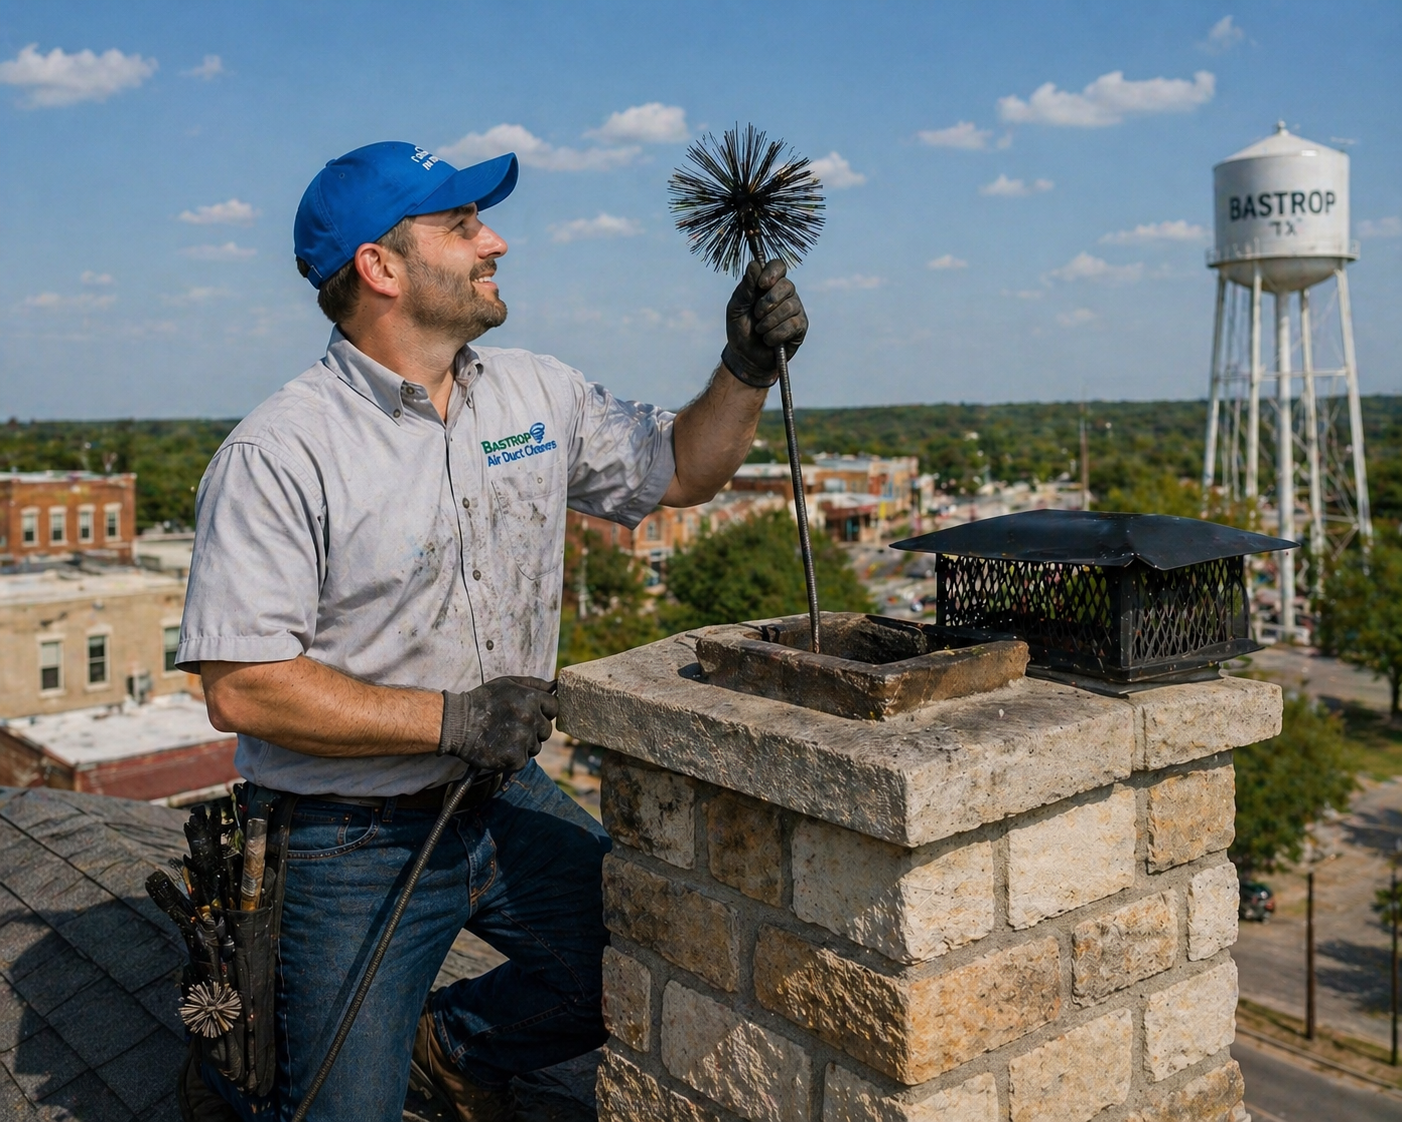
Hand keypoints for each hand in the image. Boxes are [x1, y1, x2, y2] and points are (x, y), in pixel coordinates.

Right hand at [437, 676, 557, 772]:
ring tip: (504, 736)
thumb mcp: (507, 683)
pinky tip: (500, 747)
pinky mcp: (514, 758)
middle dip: (535, 729)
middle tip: (514, 726)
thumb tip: (554, 686)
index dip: (544, 711)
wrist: (456, 723)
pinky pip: (524, 759)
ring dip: (524, 744)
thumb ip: (534, 684)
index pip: (554, 707)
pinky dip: (514, 757)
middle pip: (547, 729)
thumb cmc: (482, 701)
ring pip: (536, 746)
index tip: (530, 713)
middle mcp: (530, 719)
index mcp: (530, 699)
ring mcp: (523, 740)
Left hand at [722, 259, 807, 387]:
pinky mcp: (801, 326)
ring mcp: (795, 309)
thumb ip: (745, 288)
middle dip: (768, 302)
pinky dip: (776, 334)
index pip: (778, 266)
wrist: (746, 357)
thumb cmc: (740, 329)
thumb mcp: (736, 308)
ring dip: (769, 321)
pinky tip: (769, 340)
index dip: (772, 273)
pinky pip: (793, 325)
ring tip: (760, 331)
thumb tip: (754, 265)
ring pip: (789, 307)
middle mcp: (785, 294)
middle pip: (786, 285)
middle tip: (757, 315)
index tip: (762, 285)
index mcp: (768, 285)